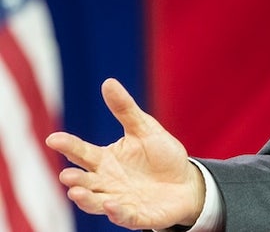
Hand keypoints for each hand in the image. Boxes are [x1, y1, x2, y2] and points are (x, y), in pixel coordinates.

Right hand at [44, 78, 205, 228]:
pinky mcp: (136, 216)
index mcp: (105, 160)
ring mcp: (119, 201)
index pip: (82, 153)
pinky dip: (117, 212)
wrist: (187, 183)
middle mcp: (106, 182)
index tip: (53, 138)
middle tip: (67, 174)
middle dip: (75, 179)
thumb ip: (125, 110)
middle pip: (85, 181)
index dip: (68, 146)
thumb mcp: (145, 129)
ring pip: (96, 202)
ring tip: (77, 192)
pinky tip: (112, 205)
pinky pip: (124, 217)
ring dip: (86, 199)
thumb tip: (108, 82)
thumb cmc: (161, 155)